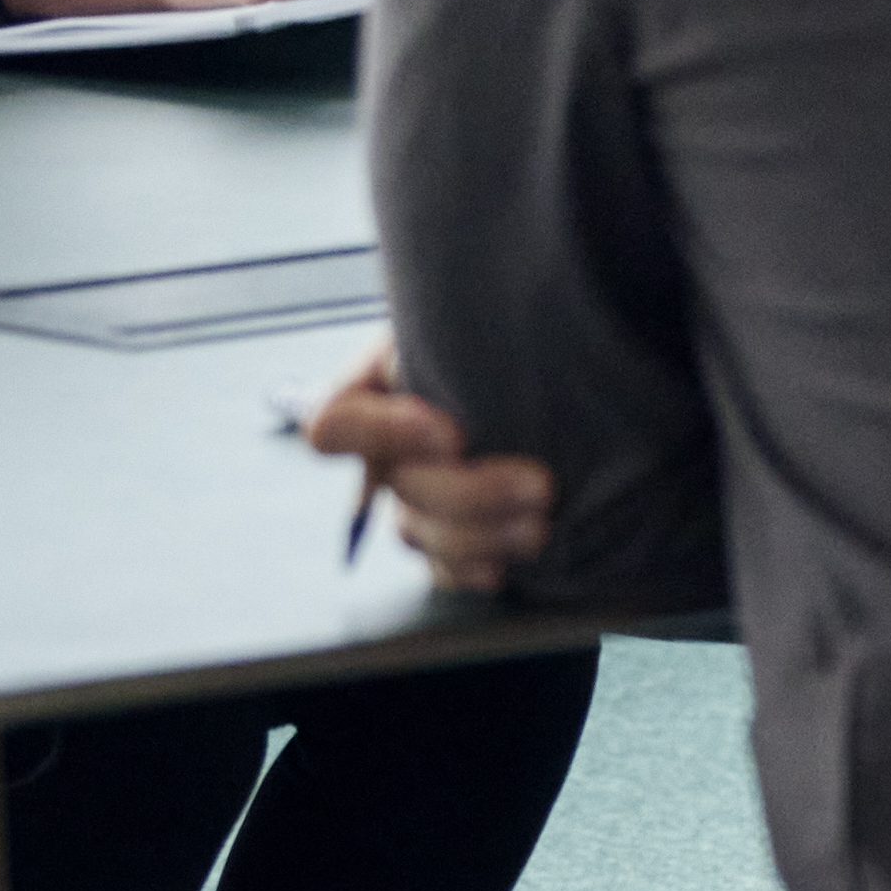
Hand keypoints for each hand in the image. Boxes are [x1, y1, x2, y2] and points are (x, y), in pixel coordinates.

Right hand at [302, 338, 550, 596]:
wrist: (556, 371)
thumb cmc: (509, 338)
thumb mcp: (470, 321)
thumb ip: (442, 343)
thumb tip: (434, 373)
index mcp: (377, 387)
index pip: (334, 426)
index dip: (382, 435)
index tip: (453, 433)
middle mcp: (386, 448)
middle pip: (398, 489)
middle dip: (469, 493)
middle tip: (538, 485)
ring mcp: (413, 500)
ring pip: (421, 535)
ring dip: (483, 535)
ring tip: (542, 521)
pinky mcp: (448, 539)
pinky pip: (441, 569)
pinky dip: (472, 568)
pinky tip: (511, 561)